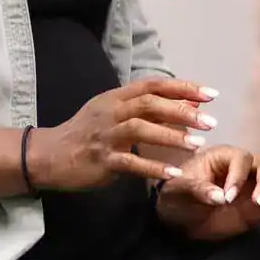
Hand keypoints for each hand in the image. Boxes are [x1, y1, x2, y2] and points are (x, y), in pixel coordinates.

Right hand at [25, 79, 216, 190]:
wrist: (49, 155)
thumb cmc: (87, 133)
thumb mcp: (114, 113)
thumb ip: (148, 109)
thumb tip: (189, 106)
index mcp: (116, 97)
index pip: (154, 85)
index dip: (183, 88)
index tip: (210, 94)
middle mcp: (111, 112)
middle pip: (149, 104)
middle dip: (182, 111)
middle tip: (210, 120)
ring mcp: (105, 136)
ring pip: (140, 129)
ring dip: (171, 136)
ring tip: (197, 145)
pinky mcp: (101, 160)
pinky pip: (130, 163)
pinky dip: (153, 168)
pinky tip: (174, 174)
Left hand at [155, 145, 259, 242]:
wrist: (177, 216)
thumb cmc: (175, 194)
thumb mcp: (179, 189)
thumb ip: (198, 190)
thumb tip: (219, 197)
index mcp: (226, 157)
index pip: (243, 158)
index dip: (238, 176)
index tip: (227, 197)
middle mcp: (245, 169)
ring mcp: (254, 188)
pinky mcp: (259, 209)